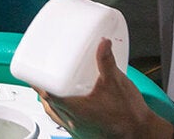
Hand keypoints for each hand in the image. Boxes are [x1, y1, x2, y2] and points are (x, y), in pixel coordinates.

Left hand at [37, 38, 162, 138]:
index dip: (37, 81)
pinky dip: (61, 109)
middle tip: (41, 73)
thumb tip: (102, 43)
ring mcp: (77, 129)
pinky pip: (65, 120)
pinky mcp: (84, 132)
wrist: (141, 135)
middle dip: (42, 88)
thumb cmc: (129, 117)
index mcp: (76, 109)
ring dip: (51, 100)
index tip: (33, 70)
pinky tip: (69, 102)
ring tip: (52, 85)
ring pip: (55, 113)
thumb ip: (107, 62)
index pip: (47, 94)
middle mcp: (73, 122)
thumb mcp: (116, 83)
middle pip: (48, 103)